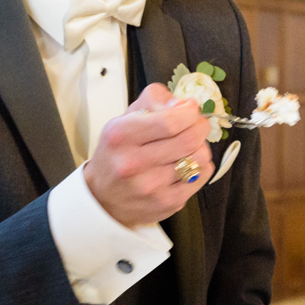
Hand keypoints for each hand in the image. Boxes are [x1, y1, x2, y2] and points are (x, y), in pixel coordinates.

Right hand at [81, 83, 213, 227]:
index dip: (189, 112)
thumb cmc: (118, 152)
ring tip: (188, 146)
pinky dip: (200, 165)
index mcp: (120, 136)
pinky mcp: (167, 203)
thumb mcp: (125, 119)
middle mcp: (133, 163)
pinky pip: (202, 175)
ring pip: (199, 158)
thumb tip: (185, 104)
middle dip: (200, 126)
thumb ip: (155, 101)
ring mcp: (151, 187)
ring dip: (200, 146)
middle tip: (196, 124)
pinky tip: (187, 163)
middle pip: (189, 139)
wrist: (102, 197)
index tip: (190, 108)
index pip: (170, 121)